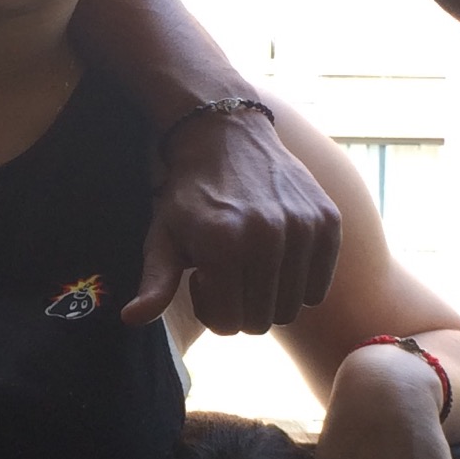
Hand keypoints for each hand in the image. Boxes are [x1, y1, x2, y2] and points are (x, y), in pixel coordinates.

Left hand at [124, 111, 341, 333]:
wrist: (227, 134)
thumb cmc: (189, 194)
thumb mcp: (162, 237)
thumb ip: (154, 284)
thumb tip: (131, 320)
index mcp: (222, 246)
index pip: (228, 325)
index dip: (212, 309)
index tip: (203, 278)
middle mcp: (267, 236)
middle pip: (262, 321)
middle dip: (240, 307)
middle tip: (228, 272)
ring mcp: (302, 227)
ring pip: (293, 309)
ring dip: (269, 297)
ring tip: (250, 263)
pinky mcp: (328, 221)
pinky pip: (318, 289)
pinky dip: (298, 283)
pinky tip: (277, 256)